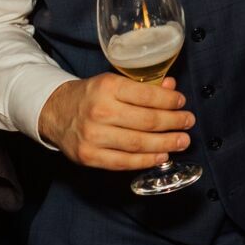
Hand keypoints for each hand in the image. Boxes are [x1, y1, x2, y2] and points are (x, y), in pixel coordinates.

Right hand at [37, 74, 193, 169]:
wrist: (56, 112)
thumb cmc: (91, 96)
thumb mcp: (114, 82)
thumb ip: (143, 86)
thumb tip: (171, 86)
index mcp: (107, 87)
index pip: (147, 95)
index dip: (169, 101)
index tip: (182, 102)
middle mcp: (100, 111)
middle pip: (147, 121)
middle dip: (173, 122)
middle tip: (189, 122)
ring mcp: (93, 136)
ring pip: (138, 143)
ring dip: (165, 144)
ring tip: (182, 141)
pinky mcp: (89, 156)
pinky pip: (124, 162)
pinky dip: (146, 160)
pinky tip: (161, 156)